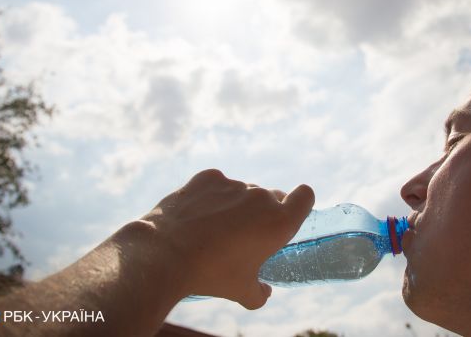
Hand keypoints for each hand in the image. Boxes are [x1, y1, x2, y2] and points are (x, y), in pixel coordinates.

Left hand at [140, 169, 314, 308]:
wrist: (166, 254)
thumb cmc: (211, 274)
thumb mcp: (241, 291)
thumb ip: (260, 292)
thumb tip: (264, 292)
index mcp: (278, 223)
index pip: (305, 196)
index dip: (299, 203)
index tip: (288, 214)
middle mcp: (260, 198)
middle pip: (272, 196)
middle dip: (263, 212)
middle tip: (245, 234)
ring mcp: (233, 184)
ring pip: (243, 191)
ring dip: (236, 205)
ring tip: (213, 228)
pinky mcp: (208, 177)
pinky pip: (218, 184)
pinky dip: (212, 195)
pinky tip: (197, 214)